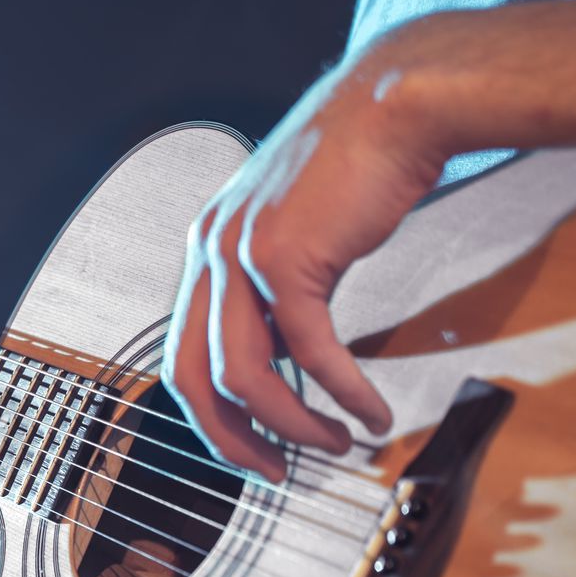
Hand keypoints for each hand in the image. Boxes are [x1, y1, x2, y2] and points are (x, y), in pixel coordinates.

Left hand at [163, 27, 451, 481]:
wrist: (392, 105)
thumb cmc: (353, 166)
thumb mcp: (295, 233)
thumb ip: (276, 290)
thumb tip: (284, 354)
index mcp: (205, 250)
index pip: (183, 353)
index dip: (211, 413)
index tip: (250, 445)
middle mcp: (209, 252)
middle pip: (191, 375)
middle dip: (229, 437)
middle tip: (272, 471)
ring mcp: (242, 254)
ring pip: (243, 373)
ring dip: (291, 423)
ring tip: (335, 443)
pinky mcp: (289, 256)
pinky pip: (308, 348)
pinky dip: (340, 390)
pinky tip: (369, 411)